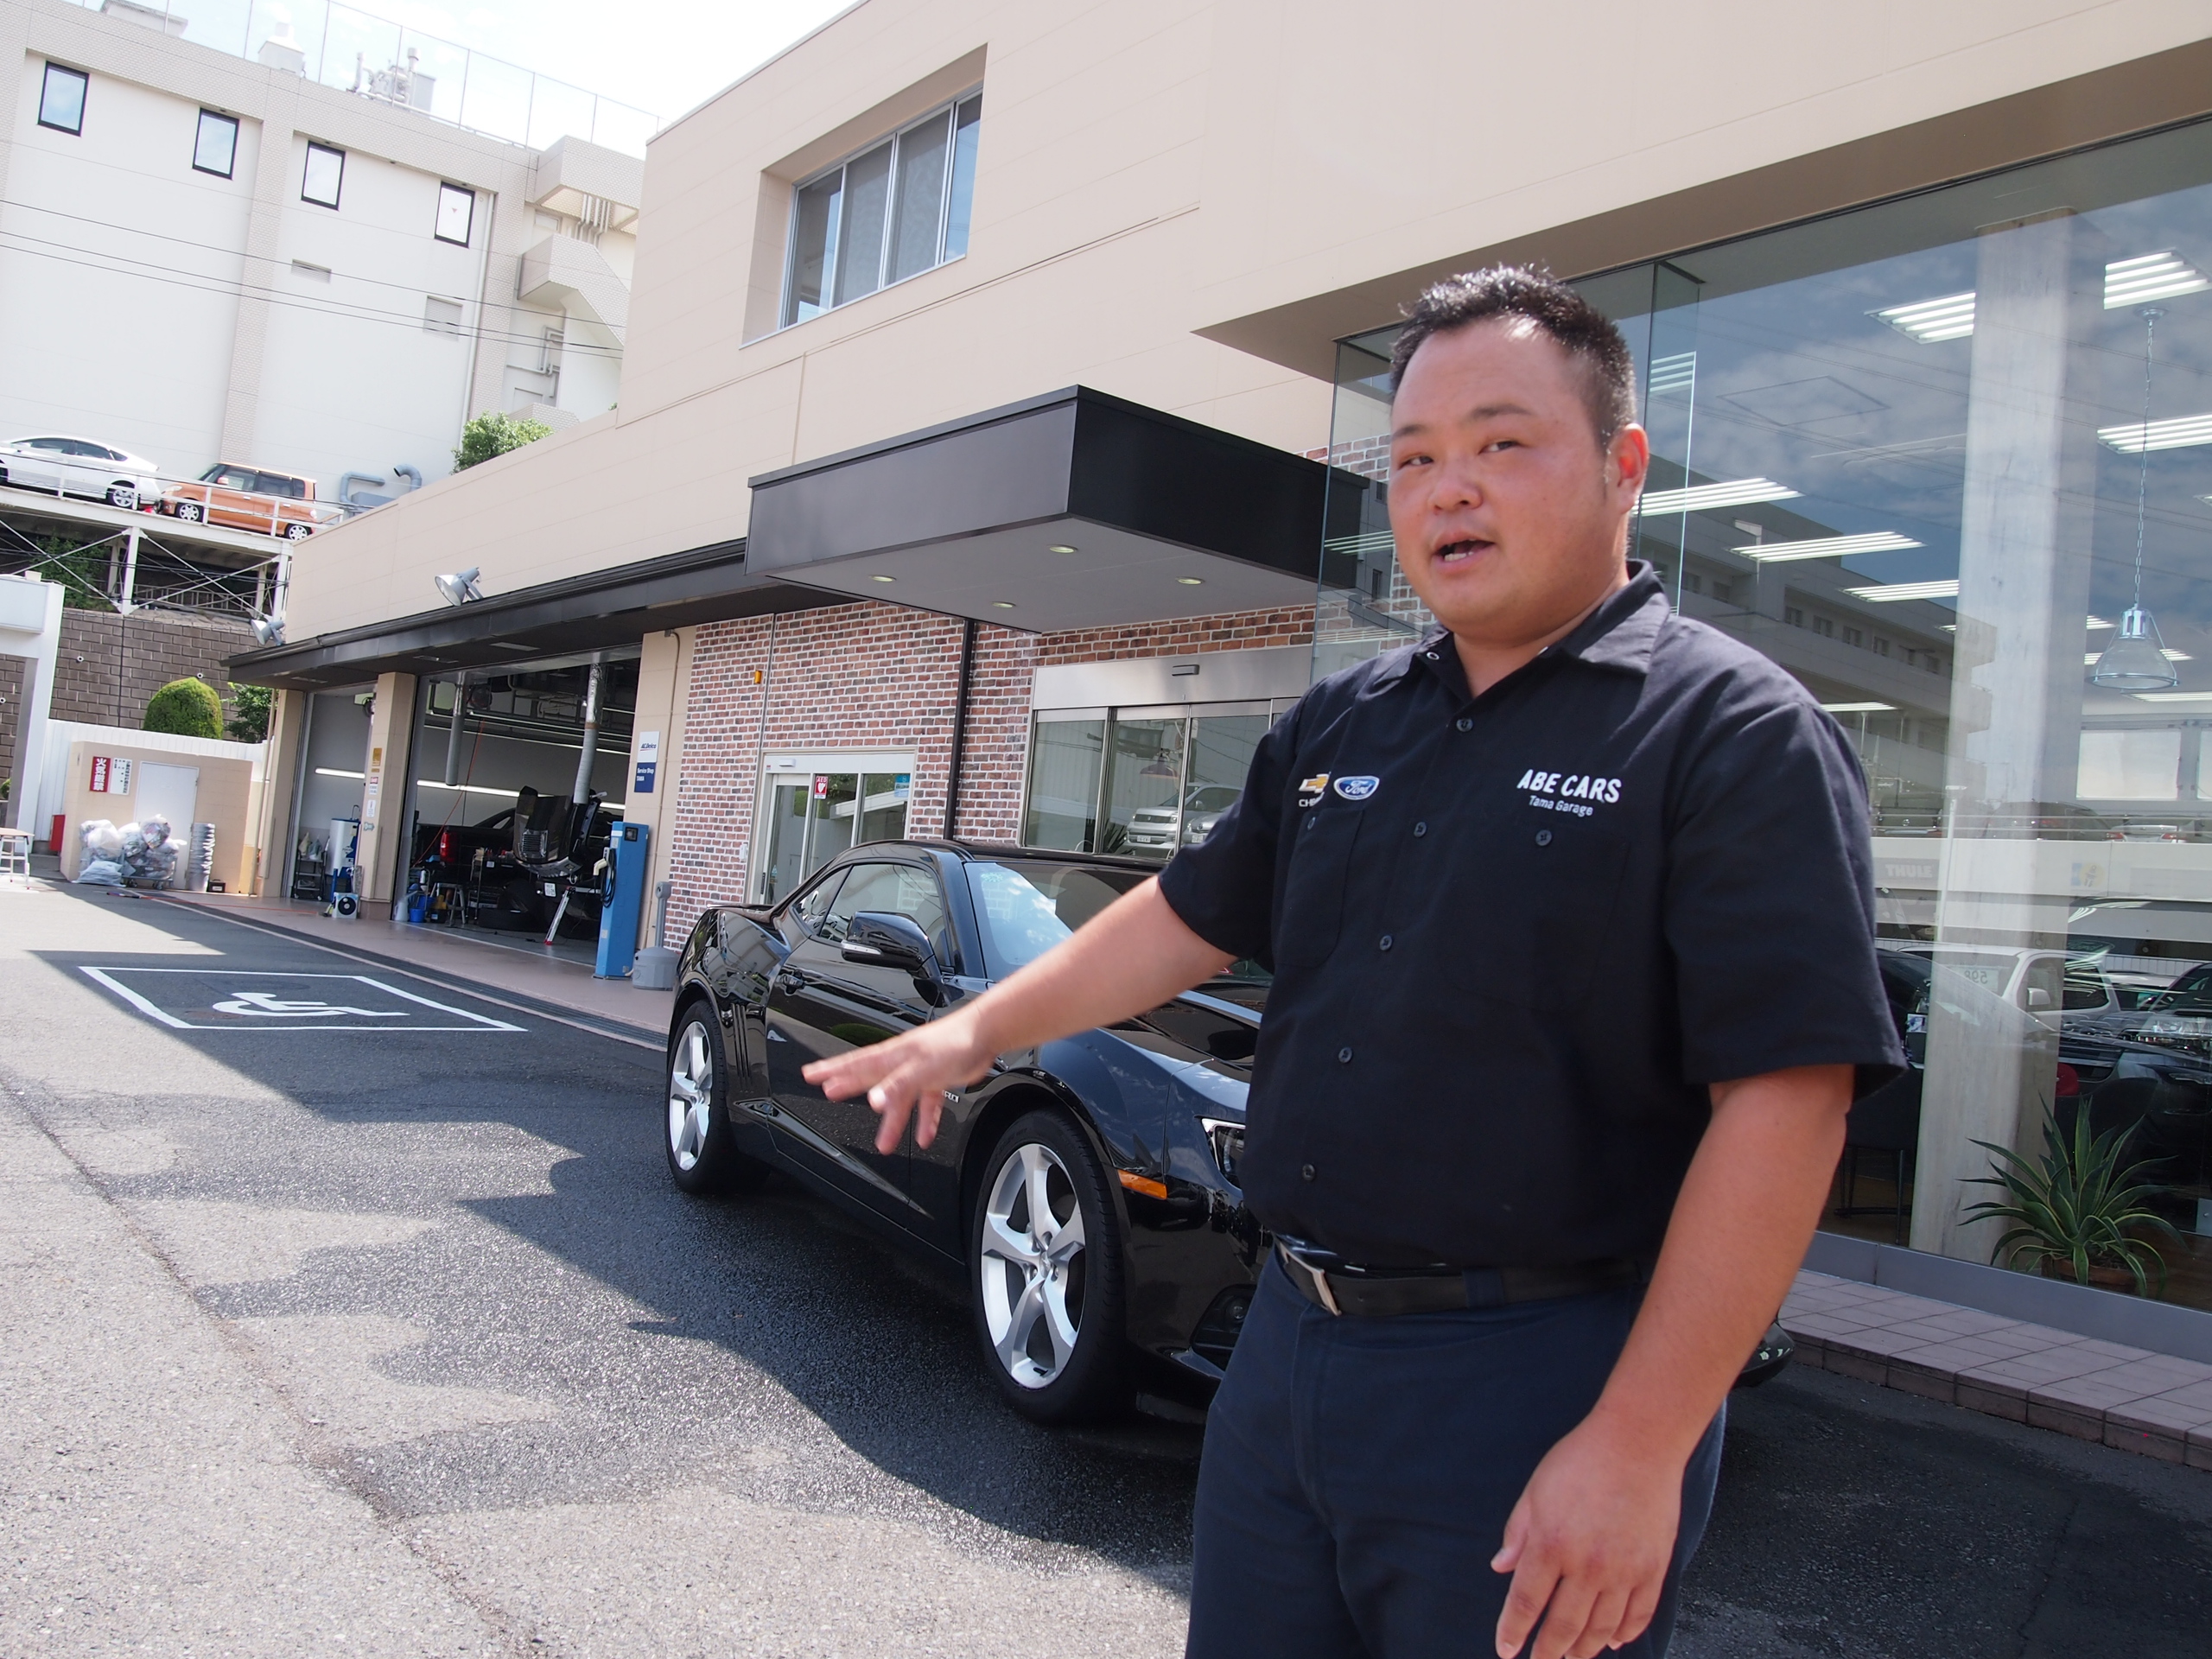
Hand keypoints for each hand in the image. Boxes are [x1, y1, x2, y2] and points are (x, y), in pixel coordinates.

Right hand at [803, 1012, 996, 1152]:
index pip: (856, 1064)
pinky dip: (924, 1119)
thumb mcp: (923, 1069)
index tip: (813, 1074)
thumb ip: (898, 1086)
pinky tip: (924, 1136)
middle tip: (828, 1091)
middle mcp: (903, 1061)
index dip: (833, 1071)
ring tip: (883, 1142)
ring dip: (891, 1120)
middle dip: (847, 1084)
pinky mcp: (938, 1076)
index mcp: (894, 1056)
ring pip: (898, 1097)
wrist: (986, 1034)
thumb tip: (876, 1101)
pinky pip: (926, 1102)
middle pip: (869, 1075)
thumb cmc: (956, 1042)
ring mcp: (920, 1069)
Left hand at [1491, 1415, 1681, 1658]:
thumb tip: (1501, 1568)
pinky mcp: (1654, 1568)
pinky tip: (1611, 1642)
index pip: (1526, 1602)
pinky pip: (1639, 1615)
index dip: (1513, 1631)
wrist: (1638, 1442)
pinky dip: (1625, 1634)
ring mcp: (1625, 1570)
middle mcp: (1589, 1565)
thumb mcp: (1535, 1491)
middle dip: (1547, 1652)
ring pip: (1601, 1629)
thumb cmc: (1581, 1460)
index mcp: (1552, 1544)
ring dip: (1583, 1650)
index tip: (1506, 1651)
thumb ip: (1518, 1534)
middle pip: (1564, 1626)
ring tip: (1570, 1658)